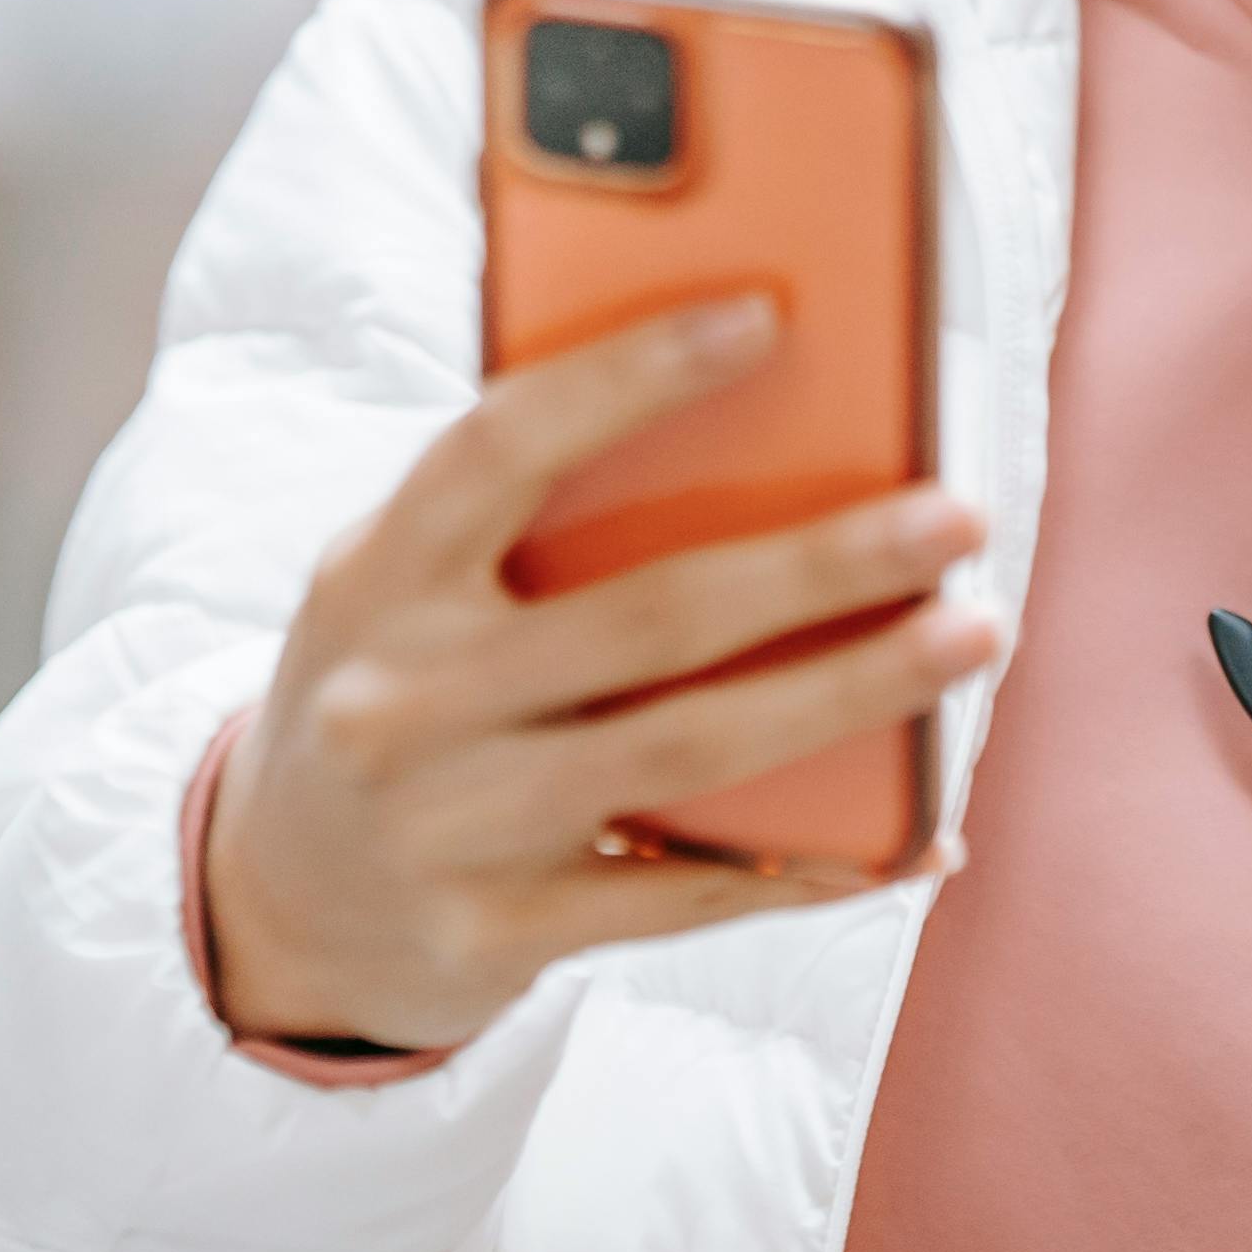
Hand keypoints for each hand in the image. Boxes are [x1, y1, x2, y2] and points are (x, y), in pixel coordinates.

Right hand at [203, 294, 1000, 1050]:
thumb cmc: (400, 687)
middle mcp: (397, 702)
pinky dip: (819, 867)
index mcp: (375, 576)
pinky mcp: (495, 936)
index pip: (501, 448)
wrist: (276, 904)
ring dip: (852, 694)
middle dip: (818, 564)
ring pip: (688, 751)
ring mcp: (445, 829)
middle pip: (645, 617)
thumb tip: (764, 413)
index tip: (766, 315)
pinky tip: (928, 833)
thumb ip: (528, 512)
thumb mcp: (405, 585)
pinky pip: (690, 894)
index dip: (628, 376)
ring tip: (976, 635)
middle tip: (957, 517)